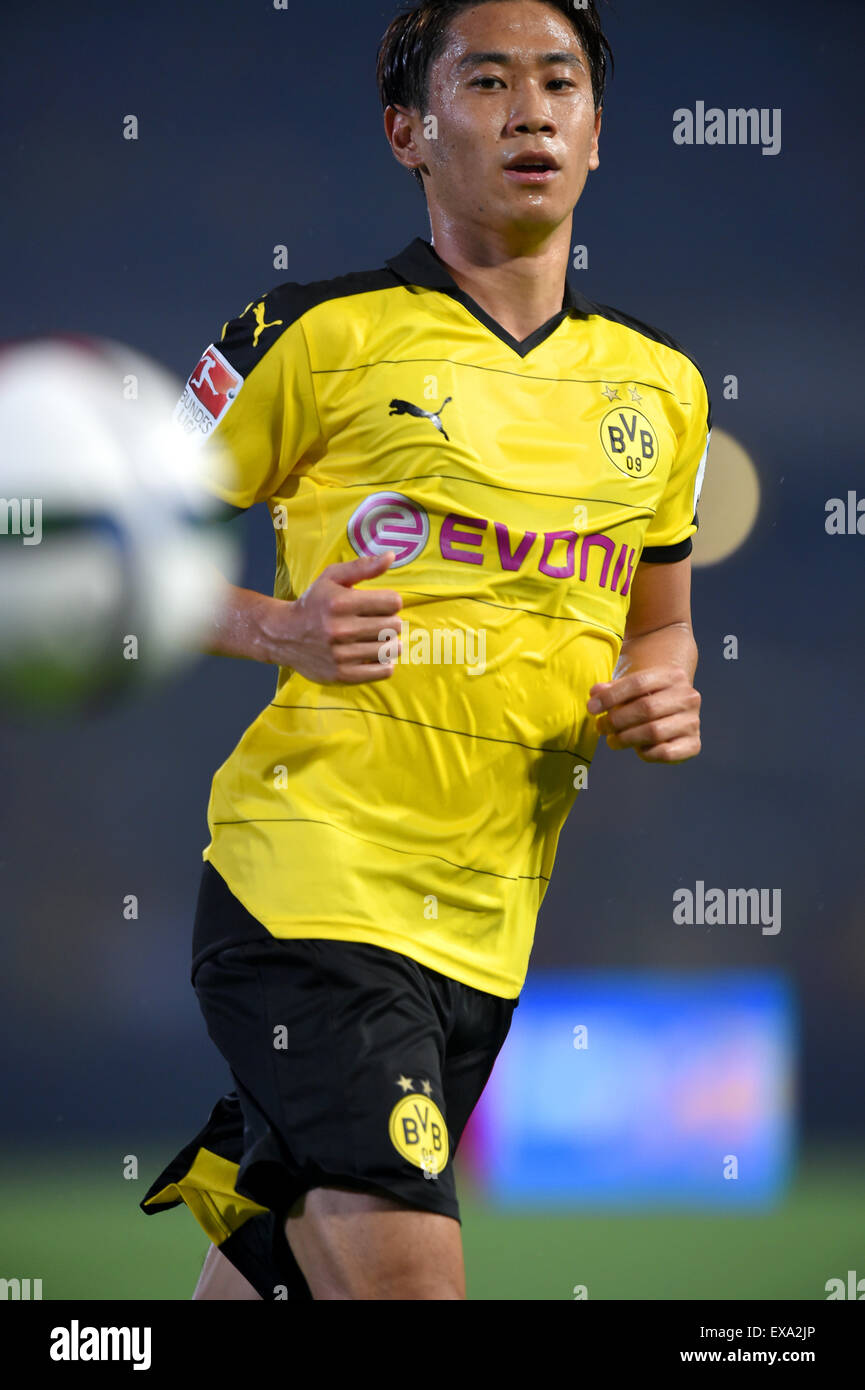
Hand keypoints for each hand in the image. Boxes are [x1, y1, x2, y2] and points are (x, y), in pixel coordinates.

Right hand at [264, 550, 402, 683]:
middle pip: (394, 626)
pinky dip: (385, 663)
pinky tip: (374, 655)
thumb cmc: (314, 603)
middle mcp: (341, 629)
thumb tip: (391, 556)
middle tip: (377, 622)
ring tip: (376, 638)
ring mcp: (341, 655)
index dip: (391, 601)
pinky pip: (384, 671)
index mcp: (341, 603)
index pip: (393, 602)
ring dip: (389, 643)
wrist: (283, 635)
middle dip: (390, 622)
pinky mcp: (342, 675)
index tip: (380, 604)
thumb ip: (362, 566)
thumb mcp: (332, 578)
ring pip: (391, 649)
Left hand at [587, 666, 700, 763]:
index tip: (591, 708)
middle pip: (646, 708)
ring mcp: (693, 721)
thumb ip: (610, 690)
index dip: (611, 696)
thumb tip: (594, 695)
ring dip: (626, 738)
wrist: (673, 708)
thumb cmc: (645, 695)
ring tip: (612, 740)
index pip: (638, 683)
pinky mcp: (693, 744)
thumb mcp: (629, 687)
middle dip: (617, 720)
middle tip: (600, 727)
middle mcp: (688, 696)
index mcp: (673, 675)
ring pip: (654, 731)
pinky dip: (646, 753)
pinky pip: (665, 752)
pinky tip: (636, 749)